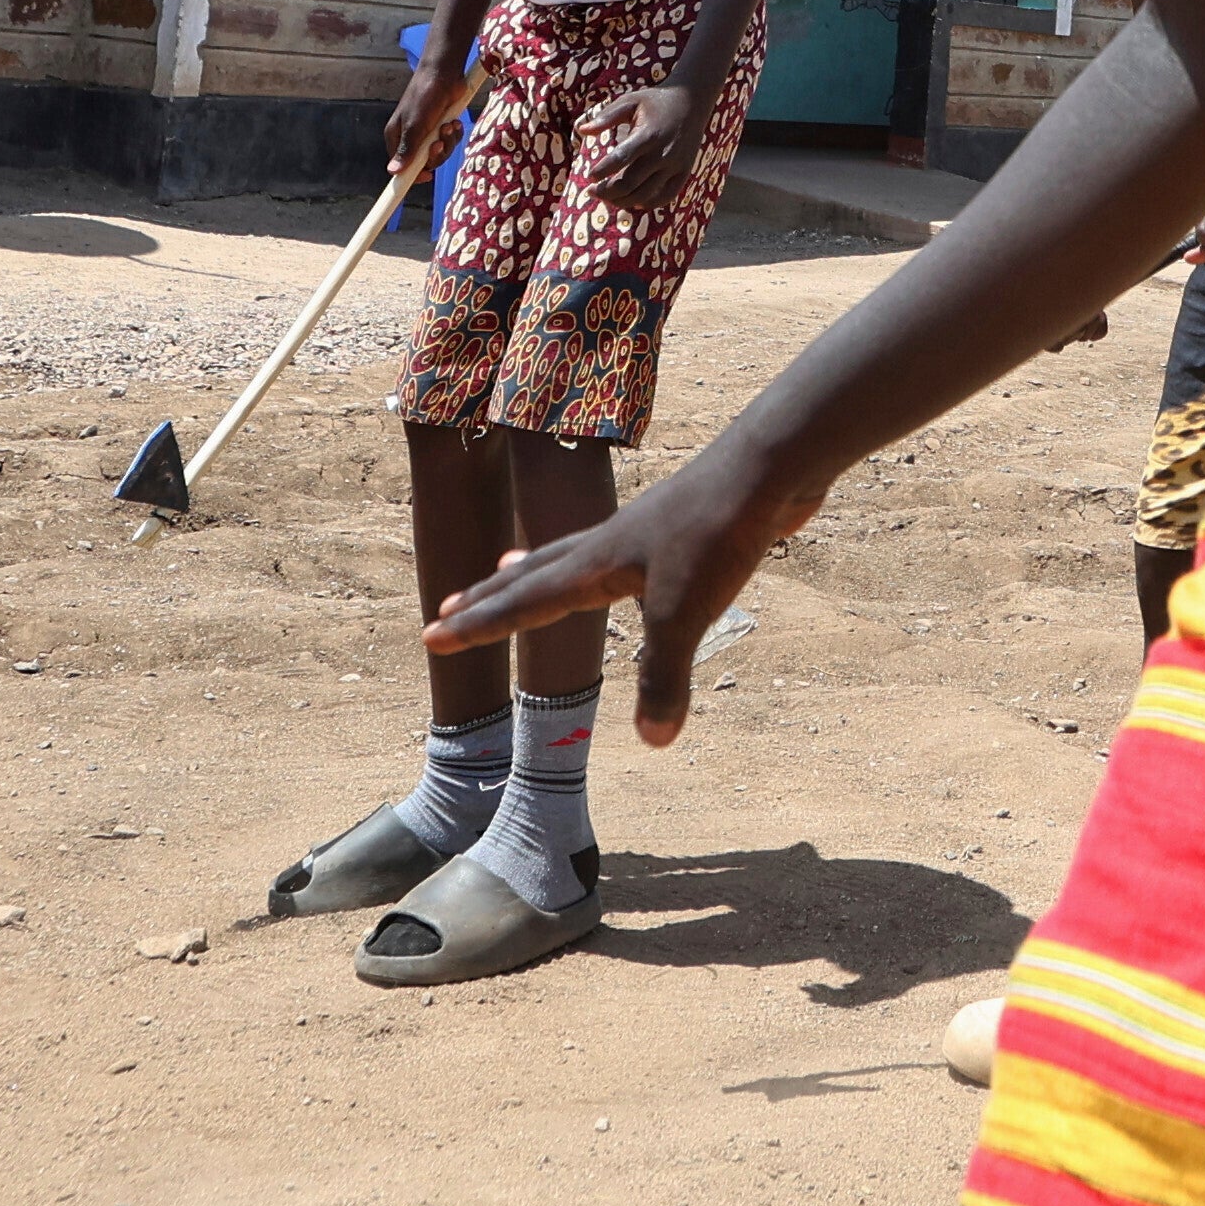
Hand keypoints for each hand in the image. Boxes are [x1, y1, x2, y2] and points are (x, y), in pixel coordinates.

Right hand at [381, 56, 471, 183]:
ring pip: (440, 152)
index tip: (428, 176)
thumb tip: (392, 171)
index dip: (413, 175)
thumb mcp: (415, 125)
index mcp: (396, 137)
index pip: (400, 166)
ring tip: (449, 125)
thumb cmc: (424, 95)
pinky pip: (451, 141)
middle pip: (424, 162)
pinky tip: (455, 122)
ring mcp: (427, 132)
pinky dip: (455, 134)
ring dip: (448, 142)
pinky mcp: (442, 126)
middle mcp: (410, 137)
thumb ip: (406, 149)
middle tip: (440, 141)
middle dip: (436, 154)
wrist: (444, 73)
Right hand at [428, 417, 831, 742]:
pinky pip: (623, 554)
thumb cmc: (720, 529)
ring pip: (573, 554)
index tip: (431, 635)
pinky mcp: (683, 529)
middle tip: (449, 608)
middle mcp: (611, 544)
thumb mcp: (686, 613)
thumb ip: (664, 676)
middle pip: (535, 571)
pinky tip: (621, 567)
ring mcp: (646, 532)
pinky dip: (599, 565)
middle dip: (490, 596)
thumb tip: (652, 741)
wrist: (773, 464)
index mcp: (598, 564)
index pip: (525, 601)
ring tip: (510, 566)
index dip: (480, 625)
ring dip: (536, 569)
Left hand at [585, 79, 705, 208]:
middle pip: (630, 183)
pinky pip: (666, 196)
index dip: (603, 171)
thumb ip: (606, 117)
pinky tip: (634, 202)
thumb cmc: (655, 101)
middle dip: (607, 192)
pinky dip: (648, 204)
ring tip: (607, 198)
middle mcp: (662, 153)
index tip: (590, 177)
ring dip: (622, 201)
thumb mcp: (630, 101)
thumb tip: (581, 131)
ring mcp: (675, 165)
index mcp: (648, 134)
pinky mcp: (684, 172)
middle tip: (591, 192)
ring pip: (645, 194)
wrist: (692, 101)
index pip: (621, 158)